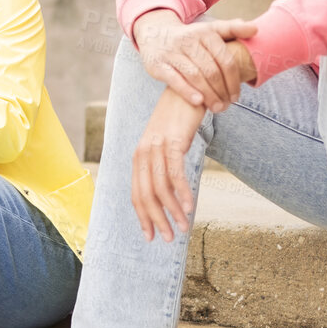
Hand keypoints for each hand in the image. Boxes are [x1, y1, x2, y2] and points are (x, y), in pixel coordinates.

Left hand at [131, 89, 206, 241]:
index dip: (144, 217)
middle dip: (158, 220)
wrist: (186, 90)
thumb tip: (168, 193)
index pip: (136, 195)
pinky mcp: (172, 141)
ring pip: (160, 188)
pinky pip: (175, 172)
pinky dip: (182, 191)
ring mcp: (156, 147)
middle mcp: (142, 153)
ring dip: (172, 210)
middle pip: (146, 196)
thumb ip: (163, 166)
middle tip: (170, 238)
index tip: (152, 236)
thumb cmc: (178, 120)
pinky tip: (190, 206)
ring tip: (184, 226)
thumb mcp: (166, 145)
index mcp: (138, 157)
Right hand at [132, 12, 257, 113]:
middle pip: (211, 71)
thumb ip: (232, 29)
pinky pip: (175, 80)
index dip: (234, 81)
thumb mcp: (209, 30)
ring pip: (195, 76)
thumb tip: (255, 29)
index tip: (237, 96)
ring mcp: (172, 52)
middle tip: (227, 105)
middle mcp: (188, 40)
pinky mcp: (158, 64)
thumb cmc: (190, 38)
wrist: (154, 34)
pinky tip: (199, 102)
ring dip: (209, 95)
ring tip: (217, 107)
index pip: (226, 59)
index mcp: (205, 33)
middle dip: (222, 91)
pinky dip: (188, 92)